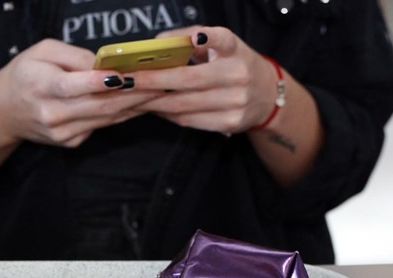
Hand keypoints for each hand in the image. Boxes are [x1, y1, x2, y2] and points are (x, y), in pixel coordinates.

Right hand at [0, 39, 159, 147]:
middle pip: (98, 104)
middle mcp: (51, 113)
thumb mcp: (42, 51)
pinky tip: (139, 104)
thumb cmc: (26, 74)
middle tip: (162, 82)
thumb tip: (106, 64)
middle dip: (133, 94)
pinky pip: (101, 126)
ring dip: (135, 106)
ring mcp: (62, 132)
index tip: (124, 76)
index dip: (99, 82)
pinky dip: (121, 115)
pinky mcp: (70, 142)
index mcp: (41, 85)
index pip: (72, 86)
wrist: (4, 111)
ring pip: (105, 118)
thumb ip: (73, 56)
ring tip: (160, 91)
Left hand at [130, 27, 280, 133]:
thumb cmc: (232, 65)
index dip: (209, 38)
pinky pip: (188, 120)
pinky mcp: (230, 123)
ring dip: (153, 101)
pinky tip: (153, 107)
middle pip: (188, 80)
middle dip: (152, 80)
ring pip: (183, 104)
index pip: (224, 40)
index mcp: (235, 51)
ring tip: (132, 96)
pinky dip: (166, 114)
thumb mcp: (222, 47)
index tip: (195, 38)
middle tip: (126, 80)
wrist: (266, 95)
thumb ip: (192, 38)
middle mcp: (238, 75)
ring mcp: (236, 102)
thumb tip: (157, 43)